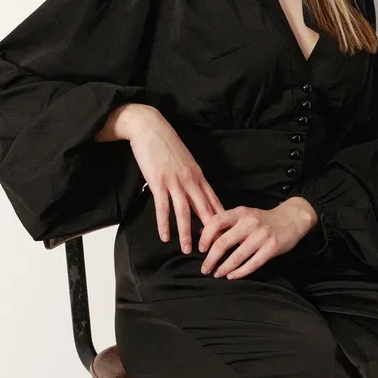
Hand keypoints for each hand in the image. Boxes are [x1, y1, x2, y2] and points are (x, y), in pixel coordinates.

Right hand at [114, 103, 225, 253]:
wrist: (150, 127)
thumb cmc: (166, 143)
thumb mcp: (184, 159)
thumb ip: (191, 176)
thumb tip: (195, 192)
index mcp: (198, 174)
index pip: (213, 200)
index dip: (221, 219)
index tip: (227, 233)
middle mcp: (190, 179)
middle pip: (204, 209)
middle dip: (210, 231)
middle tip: (214, 249)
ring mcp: (174, 181)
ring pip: (185, 212)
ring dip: (186, 233)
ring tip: (188, 249)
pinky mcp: (158, 182)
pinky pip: (163, 207)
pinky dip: (164, 224)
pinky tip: (165, 237)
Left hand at [198, 196, 317, 280]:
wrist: (291, 218)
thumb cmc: (263, 219)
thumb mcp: (244, 215)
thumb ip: (226, 223)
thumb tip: (202, 233)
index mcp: (240, 212)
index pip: (216, 222)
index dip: (205, 236)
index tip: (201, 249)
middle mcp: (250, 223)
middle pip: (223, 242)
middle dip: (211, 258)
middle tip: (205, 268)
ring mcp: (261, 236)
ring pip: (237, 256)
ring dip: (223, 268)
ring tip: (217, 274)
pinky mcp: (272, 248)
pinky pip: (252, 264)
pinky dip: (239, 272)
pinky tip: (232, 276)